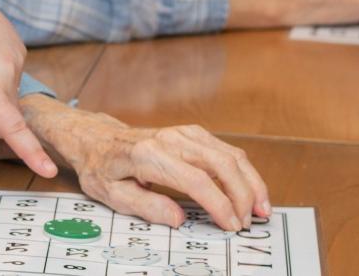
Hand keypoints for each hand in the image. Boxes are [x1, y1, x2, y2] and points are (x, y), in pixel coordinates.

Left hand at [22, 98, 269, 231]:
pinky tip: (251, 190)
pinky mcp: (192, 133)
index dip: (220, 205)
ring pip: (230, 154)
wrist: (97, 138)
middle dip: (243, 195)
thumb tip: (178, 219)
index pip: (197, 180)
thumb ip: (146, 207)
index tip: (231, 225)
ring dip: (251, 182)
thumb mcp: (112, 194)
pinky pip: (226, 150)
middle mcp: (171, 139)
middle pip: (222, 164)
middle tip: (248, 222)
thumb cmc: (102, 166)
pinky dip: (244, 171)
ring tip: (261, 210)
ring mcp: (184, 133)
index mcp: (148, 155)